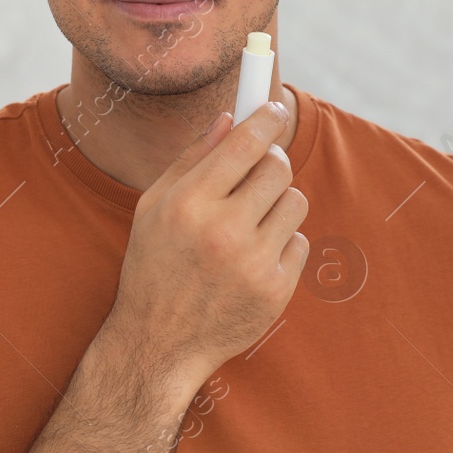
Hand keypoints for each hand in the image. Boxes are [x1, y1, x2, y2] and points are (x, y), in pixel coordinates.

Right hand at [101, 102, 309, 390]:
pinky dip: (281, 243)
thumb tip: (230, 118)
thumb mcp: (153, 206)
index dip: (266, 118)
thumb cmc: (153, 265)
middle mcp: (223, 231)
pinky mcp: (276, 290)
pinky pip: (299, 242)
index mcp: (189, 204)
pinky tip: (252, 258)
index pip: (245, 143)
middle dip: (271, 161)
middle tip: (257, 171)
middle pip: (278, 167)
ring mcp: (253, 263)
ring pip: (295, 201)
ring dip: (278, 203)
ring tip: (249, 222)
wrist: (160, 343)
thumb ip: (192, 159)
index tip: (274, 109)